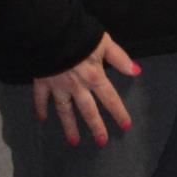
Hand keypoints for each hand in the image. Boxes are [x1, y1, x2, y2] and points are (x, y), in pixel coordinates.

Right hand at [31, 33, 138, 147]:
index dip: (119, 113)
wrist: (50, 34)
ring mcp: (58, 87)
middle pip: (89, 111)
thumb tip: (136, 72)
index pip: (111, 99)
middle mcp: (77, 87)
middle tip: (102, 143)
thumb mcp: (105, 44)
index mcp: (95, 77)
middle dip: (96, 128)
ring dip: (70, 127)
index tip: (126, 127)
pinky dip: (41, 109)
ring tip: (74, 142)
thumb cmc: (79, 36)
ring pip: (65, 111)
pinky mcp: (42, 82)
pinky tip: (43, 120)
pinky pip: (41, 99)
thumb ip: (120, 59)